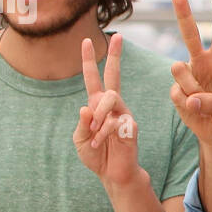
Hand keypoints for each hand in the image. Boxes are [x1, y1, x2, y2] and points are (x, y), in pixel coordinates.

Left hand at [74, 34, 140, 186]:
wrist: (112, 174)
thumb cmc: (96, 155)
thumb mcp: (80, 139)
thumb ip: (82, 123)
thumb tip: (87, 106)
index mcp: (97, 105)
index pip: (93, 78)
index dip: (89, 61)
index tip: (86, 41)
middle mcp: (112, 105)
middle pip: (113, 75)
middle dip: (115, 56)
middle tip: (119, 37)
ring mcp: (124, 113)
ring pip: (110, 98)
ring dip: (98, 117)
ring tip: (94, 137)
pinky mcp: (131, 125)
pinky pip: (114, 121)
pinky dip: (102, 134)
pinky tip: (100, 144)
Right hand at [170, 0, 211, 145]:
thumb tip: (192, 99)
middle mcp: (202, 63)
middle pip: (190, 35)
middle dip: (184, 15)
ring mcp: (187, 76)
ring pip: (179, 70)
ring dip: (192, 88)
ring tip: (203, 102)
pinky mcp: (177, 92)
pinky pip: (177, 93)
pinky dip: (187, 105)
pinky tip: (195, 110)